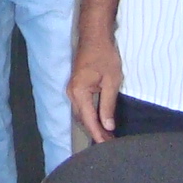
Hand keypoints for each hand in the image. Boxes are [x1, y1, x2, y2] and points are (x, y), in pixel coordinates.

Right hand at [67, 29, 123, 143]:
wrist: (94, 37)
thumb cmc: (105, 56)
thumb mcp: (111, 81)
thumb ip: (108, 105)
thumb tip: (107, 126)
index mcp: (79, 92)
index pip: (89, 120)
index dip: (98, 134)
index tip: (108, 146)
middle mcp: (71, 94)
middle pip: (82, 120)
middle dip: (95, 133)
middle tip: (111, 144)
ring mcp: (72, 91)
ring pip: (81, 115)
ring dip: (93, 126)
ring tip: (107, 137)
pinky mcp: (76, 88)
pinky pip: (82, 108)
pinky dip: (90, 117)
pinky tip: (100, 122)